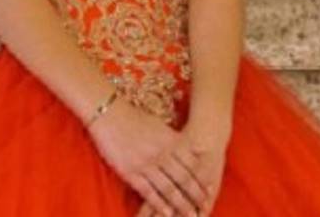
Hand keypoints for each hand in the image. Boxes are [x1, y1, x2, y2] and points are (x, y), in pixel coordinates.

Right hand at [87, 98, 213, 216]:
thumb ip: (172, 141)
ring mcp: (146, 164)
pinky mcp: (130, 172)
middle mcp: (161, 154)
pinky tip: (167, 213)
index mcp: (170, 141)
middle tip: (204, 208)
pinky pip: (148, 192)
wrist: (109, 113)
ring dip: (181, 204)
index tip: (210, 191)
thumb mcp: (160, 126)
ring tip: (190, 215)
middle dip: (195, 196)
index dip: (201, 179)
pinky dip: (159, 204)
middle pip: (184, 179)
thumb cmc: (134, 117)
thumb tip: (186, 151)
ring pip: (168, 188)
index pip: (192, 164)